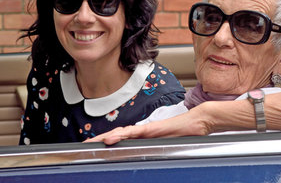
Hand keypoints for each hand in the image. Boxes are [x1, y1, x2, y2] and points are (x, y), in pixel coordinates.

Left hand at [85, 104, 213, 144]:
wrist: (197, 122)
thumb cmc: (183, 134)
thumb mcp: (164, 146)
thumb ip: (152, 149)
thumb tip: (142, 157)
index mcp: (143, 135)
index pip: (120, 137)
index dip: (105, 140)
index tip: (92, 146)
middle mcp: (141, 130)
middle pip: (116, 134)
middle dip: (99, 139)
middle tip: (83, 145)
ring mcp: (146, 129)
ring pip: (121, 133)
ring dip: (105, 137)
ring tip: (91, 142)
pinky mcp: (152, 129)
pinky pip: (134, 132)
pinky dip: (121, 135)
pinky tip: (111, 138)